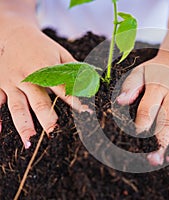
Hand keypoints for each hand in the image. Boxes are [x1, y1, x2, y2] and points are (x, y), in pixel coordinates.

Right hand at [0, 22, 87, 148]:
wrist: (14, 34)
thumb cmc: (42, 46)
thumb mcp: (61, 53)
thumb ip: (75, 69)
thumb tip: (92, 82)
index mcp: (46, 68)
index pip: (63, 88)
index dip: (75, 100)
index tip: (85, 113)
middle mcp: (28, 77)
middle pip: (39, 101)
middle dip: (47, 118)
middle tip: (54, 133)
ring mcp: (11, 82)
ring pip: (17, 106)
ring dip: (23, 124)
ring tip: (29, 141)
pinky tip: (0, 131)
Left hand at [117, 50, 168, 164]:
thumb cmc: (157, 70)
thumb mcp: (141, 72)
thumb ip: (130, 86)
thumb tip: (120, 102)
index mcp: (157, 87)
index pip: (148, 109)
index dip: (142, 125)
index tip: (137, 142)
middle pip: (167, 120)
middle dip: (160, 141)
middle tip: (154, 160)